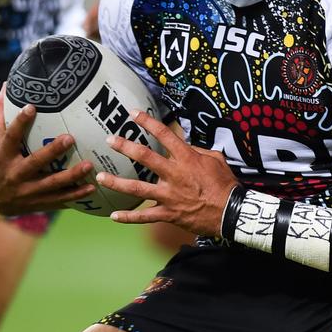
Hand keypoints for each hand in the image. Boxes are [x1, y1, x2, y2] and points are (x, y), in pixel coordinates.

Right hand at [0, 86, 96, 214]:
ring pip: (51, 184)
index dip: (20, 122)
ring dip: (71, 176)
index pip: (10, 137)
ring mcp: (27, 191)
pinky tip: (92, 187)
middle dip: (53, 151)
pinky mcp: (39, 202)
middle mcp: (14, 175)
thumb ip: (0, 114)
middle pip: (35, 163)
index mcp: (2, 156)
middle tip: (70, 137)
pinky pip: (59, 199)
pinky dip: (76, 195)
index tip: (32, 107)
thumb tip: (7, 85)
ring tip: (90, 165)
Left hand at [97, 110, 236, 236]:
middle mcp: (174, 175)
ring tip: (100, 177)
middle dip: (125, 147)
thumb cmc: (225, 184)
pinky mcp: (169, 214)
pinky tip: (114, 216)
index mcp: (186, 159)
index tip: (134, 114)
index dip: (148, 122)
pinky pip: (145, 217)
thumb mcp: (215, 160)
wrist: (231, 213)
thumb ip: (197, 151)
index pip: (165, 135)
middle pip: (145, 158)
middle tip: (110, 140)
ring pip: (138, 188)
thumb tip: (185, 146)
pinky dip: (129, 218)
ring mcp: (169, 196)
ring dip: (117, 182)